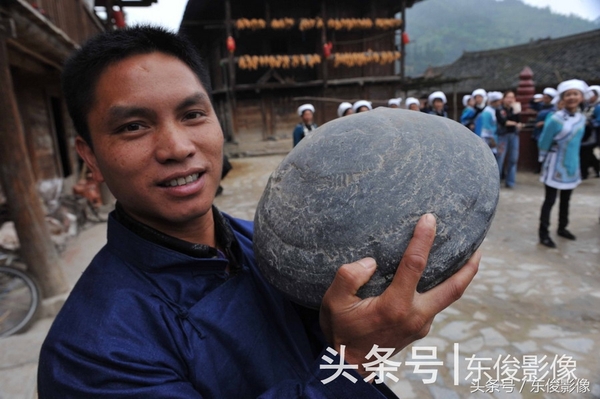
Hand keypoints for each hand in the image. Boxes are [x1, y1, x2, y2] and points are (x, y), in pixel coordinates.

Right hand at [319, 214, 479, 376]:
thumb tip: (370, 261)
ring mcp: (420, 326)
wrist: (349, 367)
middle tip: (478, 246)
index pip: (414, 265)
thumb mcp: (333, 302)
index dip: (423, 239)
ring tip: (465, 257)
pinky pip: (435, 305)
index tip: (430, 219)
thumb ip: (348, 277)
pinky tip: (435, 277)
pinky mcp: (419, 330)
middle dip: (469, 267)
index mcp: (395, 306)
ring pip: (447, 298)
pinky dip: (441, 288)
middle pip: (453, 289)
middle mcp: (415, 316)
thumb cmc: (340, 331)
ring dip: (460, 278)